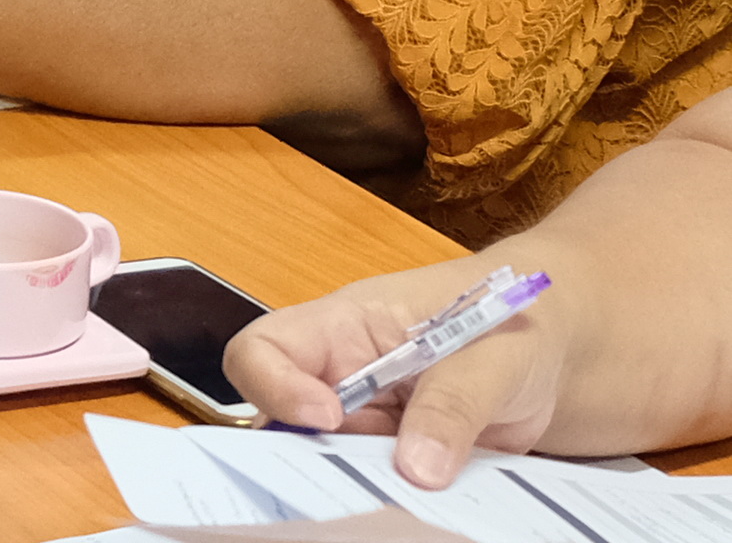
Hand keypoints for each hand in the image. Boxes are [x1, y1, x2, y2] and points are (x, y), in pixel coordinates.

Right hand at [228, 255, 561, 486]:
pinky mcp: (399, 457)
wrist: (558, 353)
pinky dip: (400, 500)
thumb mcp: (494, 355)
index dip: (275, 385)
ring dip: (364, 481)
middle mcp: (343, 375)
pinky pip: (380, 486)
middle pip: (285, 419)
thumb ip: (454, 403)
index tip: (325, 418)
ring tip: (418, 487)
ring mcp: (369, 421)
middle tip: (368, 477)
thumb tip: (419, 467)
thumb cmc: (517, 324)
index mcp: (345, 325)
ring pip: (331, 461)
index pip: (265, 348)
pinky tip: (436, 500)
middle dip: (314, 453)